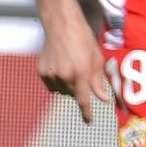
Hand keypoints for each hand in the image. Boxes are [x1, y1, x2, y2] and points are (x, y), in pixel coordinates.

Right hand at [38, 10, 112, 124]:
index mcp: (80, 73)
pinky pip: (51, 86)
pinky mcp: (41, 72)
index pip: (83, 100)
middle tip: (81, 73)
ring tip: (70, 67)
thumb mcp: (97, 60)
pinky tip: (60, 67)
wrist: (61, 26)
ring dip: (68, 86)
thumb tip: (104, 99)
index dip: (86, 112)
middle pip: (73, 95)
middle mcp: (64, 76)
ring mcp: (50, 74)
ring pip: (62, 91)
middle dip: (79, 89)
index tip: (89, 121)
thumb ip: (99, 82)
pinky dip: (57, 81)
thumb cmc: (83, 40)